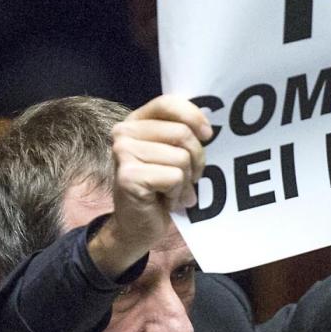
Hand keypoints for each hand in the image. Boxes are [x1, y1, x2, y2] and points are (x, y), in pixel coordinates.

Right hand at [88, 96, 210, 277]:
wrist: (136, 228)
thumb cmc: (159, 190)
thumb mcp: (171, 155)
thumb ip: (181, 135)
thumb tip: (208, 127)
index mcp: (136, 122)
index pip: (168, 103)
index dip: (193, 116)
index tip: (208, 135)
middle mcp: (124, 133)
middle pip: (182, 133)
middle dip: (196, 160)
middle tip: (190, 178)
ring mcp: (123, 153)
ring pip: (181, 158)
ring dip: (185, 181)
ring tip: (175, 192)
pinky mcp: (129, 176)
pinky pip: (174, 177)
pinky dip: (178, 194)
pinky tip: (167, 201)